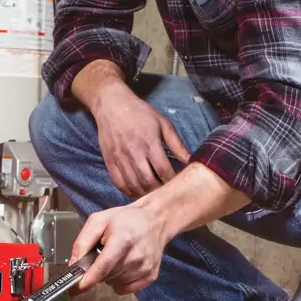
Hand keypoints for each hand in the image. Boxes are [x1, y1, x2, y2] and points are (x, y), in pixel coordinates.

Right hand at [71, 63, 189, 197]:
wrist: (111, 105)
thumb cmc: (140, 114)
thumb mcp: (163, 124)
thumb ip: (177, 144)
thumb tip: (191, 160)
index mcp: (149, 142)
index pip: (163, 169)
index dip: (173, 180)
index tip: (179, 184)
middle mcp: (133, 152)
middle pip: (148, 181)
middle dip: (160, 191)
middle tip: (168, 194)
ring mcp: (119, 158)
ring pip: (133, 185)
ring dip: (146, 194)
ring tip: (156, 195)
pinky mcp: (109, 161)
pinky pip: (119, 183)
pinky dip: (130, 192)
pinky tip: (139, 193)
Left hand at [71, 204, 169, 294]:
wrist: (155, 221)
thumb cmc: (127, 220)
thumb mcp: (99, 221)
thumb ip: (83, 242)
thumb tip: (73, 264)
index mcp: (123, 240)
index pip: (103, 267)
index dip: (87, 280)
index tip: (75, 289)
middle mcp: (136, 257)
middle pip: (105, 276)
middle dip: (98, 268)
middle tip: (104, 252)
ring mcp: (145, 269)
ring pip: (113, 283)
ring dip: (109, 274)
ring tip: (117, 255)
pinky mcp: (150, 277)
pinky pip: (124, 289)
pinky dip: (119, 280)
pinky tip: (124, 265)